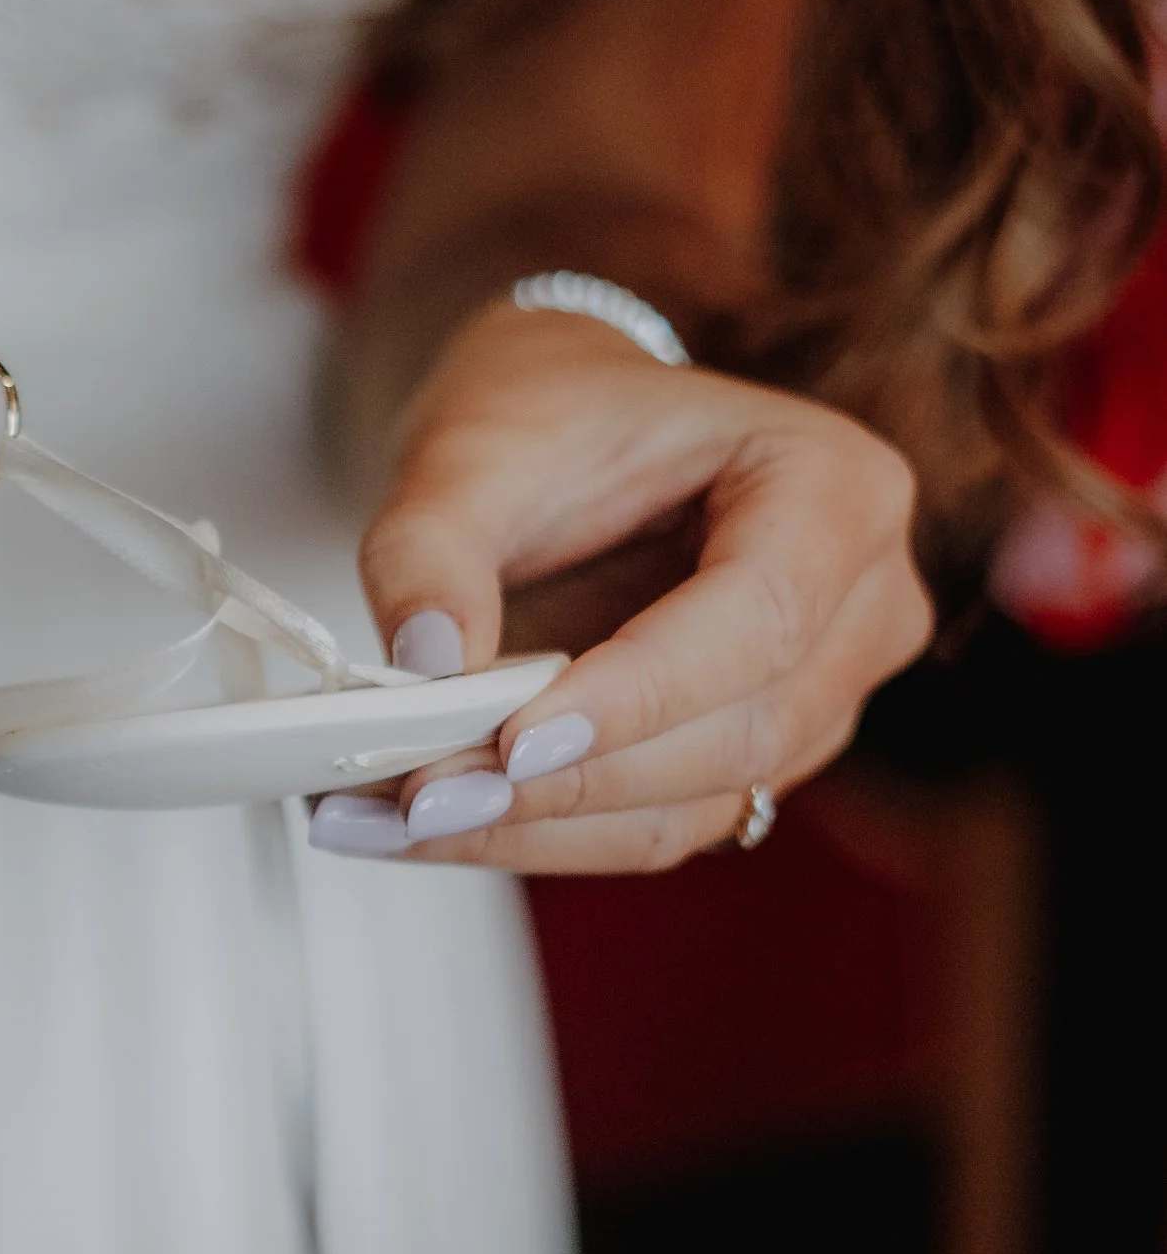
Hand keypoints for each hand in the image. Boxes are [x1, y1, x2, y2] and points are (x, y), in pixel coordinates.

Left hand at [314, 302, 934, 870]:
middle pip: (734, 735)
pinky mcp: (755, 763)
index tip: (511, 744)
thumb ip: (433, 548)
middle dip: (566, 782)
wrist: (563, 437)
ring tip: (391, 820)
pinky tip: (425, 828)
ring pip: (691, 807)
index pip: (758, 618)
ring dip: (536, 830)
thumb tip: (424, 662)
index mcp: (838, 487)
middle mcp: (863, 604)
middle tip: (414, 797)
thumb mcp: (472, 449)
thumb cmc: (549, 416)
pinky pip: (655, 829)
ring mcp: (823, 697)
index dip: (639, 695)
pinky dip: (537, 838)